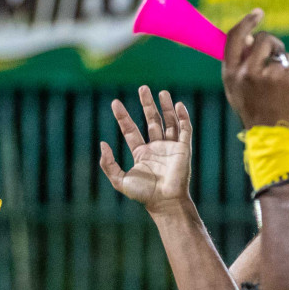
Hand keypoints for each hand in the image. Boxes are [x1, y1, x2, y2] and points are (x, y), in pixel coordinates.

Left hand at [100, 87, 192, 209]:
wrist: (165, 201)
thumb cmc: (143, 194)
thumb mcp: (119, 180)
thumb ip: (108, 164)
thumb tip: (103, 143)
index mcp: (141, 153)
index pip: (131, 130)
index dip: (123, 116)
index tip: (115, 102)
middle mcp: (156, 147)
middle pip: (151, 120)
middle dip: (146, 104)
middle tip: (142, 88)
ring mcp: (171, 146)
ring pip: (168, 121)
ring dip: (165, 106)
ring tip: (161, 91)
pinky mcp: (184, 148)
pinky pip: (185, 129)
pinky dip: (183, 117)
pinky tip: (178, 105)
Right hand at [223, 10, 288, 129]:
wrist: (271, 134)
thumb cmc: (254, 109)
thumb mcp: (236, 88)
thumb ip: (241, 64)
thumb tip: (251, 39)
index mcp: (231, 72)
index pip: (235, 37)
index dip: (247, 22)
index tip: (258, 13)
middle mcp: (248, 72)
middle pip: (264, 40)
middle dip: (274, 44)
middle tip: (277, 56)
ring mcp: (270, 75)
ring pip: (284, 57)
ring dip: (286, 67)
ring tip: (280, 89)